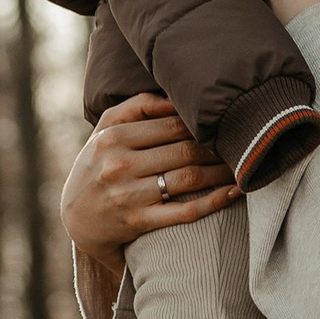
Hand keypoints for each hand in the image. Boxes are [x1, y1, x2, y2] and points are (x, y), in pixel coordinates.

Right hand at [60, 93, 237, 254]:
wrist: (76, 218)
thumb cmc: (99, 164)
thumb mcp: (105, 129)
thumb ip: (138, 106)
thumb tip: (176, 96)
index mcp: (113, 137)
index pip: (172, 124)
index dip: (203, 125)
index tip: (224, 125)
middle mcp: (119, 164)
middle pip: (185, 150)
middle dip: (218, 148)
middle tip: (241, 145)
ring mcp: (129, 195)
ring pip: (190, 178)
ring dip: (222, 172)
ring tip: (243, 167)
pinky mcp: (138, 222)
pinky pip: (185, 211)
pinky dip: (215, 201)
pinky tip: (234, 192)